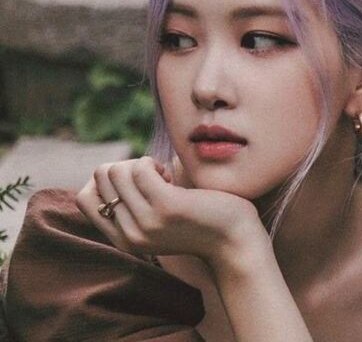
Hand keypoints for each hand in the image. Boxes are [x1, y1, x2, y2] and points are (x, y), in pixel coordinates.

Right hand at [75, 156, 268, 266]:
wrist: (235, 240)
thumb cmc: (199, 220)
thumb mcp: (155, 219)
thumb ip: (131, 205)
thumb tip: (104, 170)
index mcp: (123, 240)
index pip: (84, 198)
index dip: (107, 180)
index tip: (137, 185)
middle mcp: (129, 235)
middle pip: (100, 177)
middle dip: (127, 167)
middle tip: (156, 180)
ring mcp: (145, 222)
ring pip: (116, 170)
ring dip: (142, 163)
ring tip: (166, 179)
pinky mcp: (165, 207)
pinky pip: (140, 167)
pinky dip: (154, 163)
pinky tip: (173, 177)